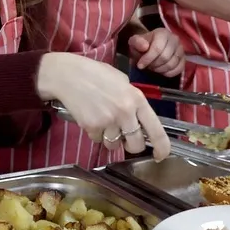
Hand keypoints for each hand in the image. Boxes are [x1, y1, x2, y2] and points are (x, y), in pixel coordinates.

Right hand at [36, 53, 170, 160]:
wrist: (67, 74)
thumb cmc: (94, 73)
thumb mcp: (121, 80)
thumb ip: (133, 99)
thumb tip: (139, 118)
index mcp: (137, 99)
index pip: (156, 130)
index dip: (162, 148)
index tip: (160, 156)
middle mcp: (125, 112)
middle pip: (136, 145)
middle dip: (131, 145)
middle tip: (125, 138)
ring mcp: (108, 120)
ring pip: (114, 145)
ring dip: (111, 139)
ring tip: (103, 123)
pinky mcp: (91, 126)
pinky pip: (98, 139)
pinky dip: (95, 133)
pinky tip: (91, 118)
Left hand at [128, 27, 184, 77]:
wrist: (149, 47)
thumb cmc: (142, 45)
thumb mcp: (134, 42)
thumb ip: (137, 42)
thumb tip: (144, 46)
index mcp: (162, 33)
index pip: (157, 48)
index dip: (148, 59)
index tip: (140, 65)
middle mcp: (174, 39)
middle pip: (165, 57)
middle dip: (154, 65)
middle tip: (148, 66)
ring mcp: (181, 49)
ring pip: (172, 64)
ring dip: (160, 69)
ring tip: (153, 67)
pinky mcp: (184, 59)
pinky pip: (178, 69)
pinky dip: (168, 73)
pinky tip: (161, 71)